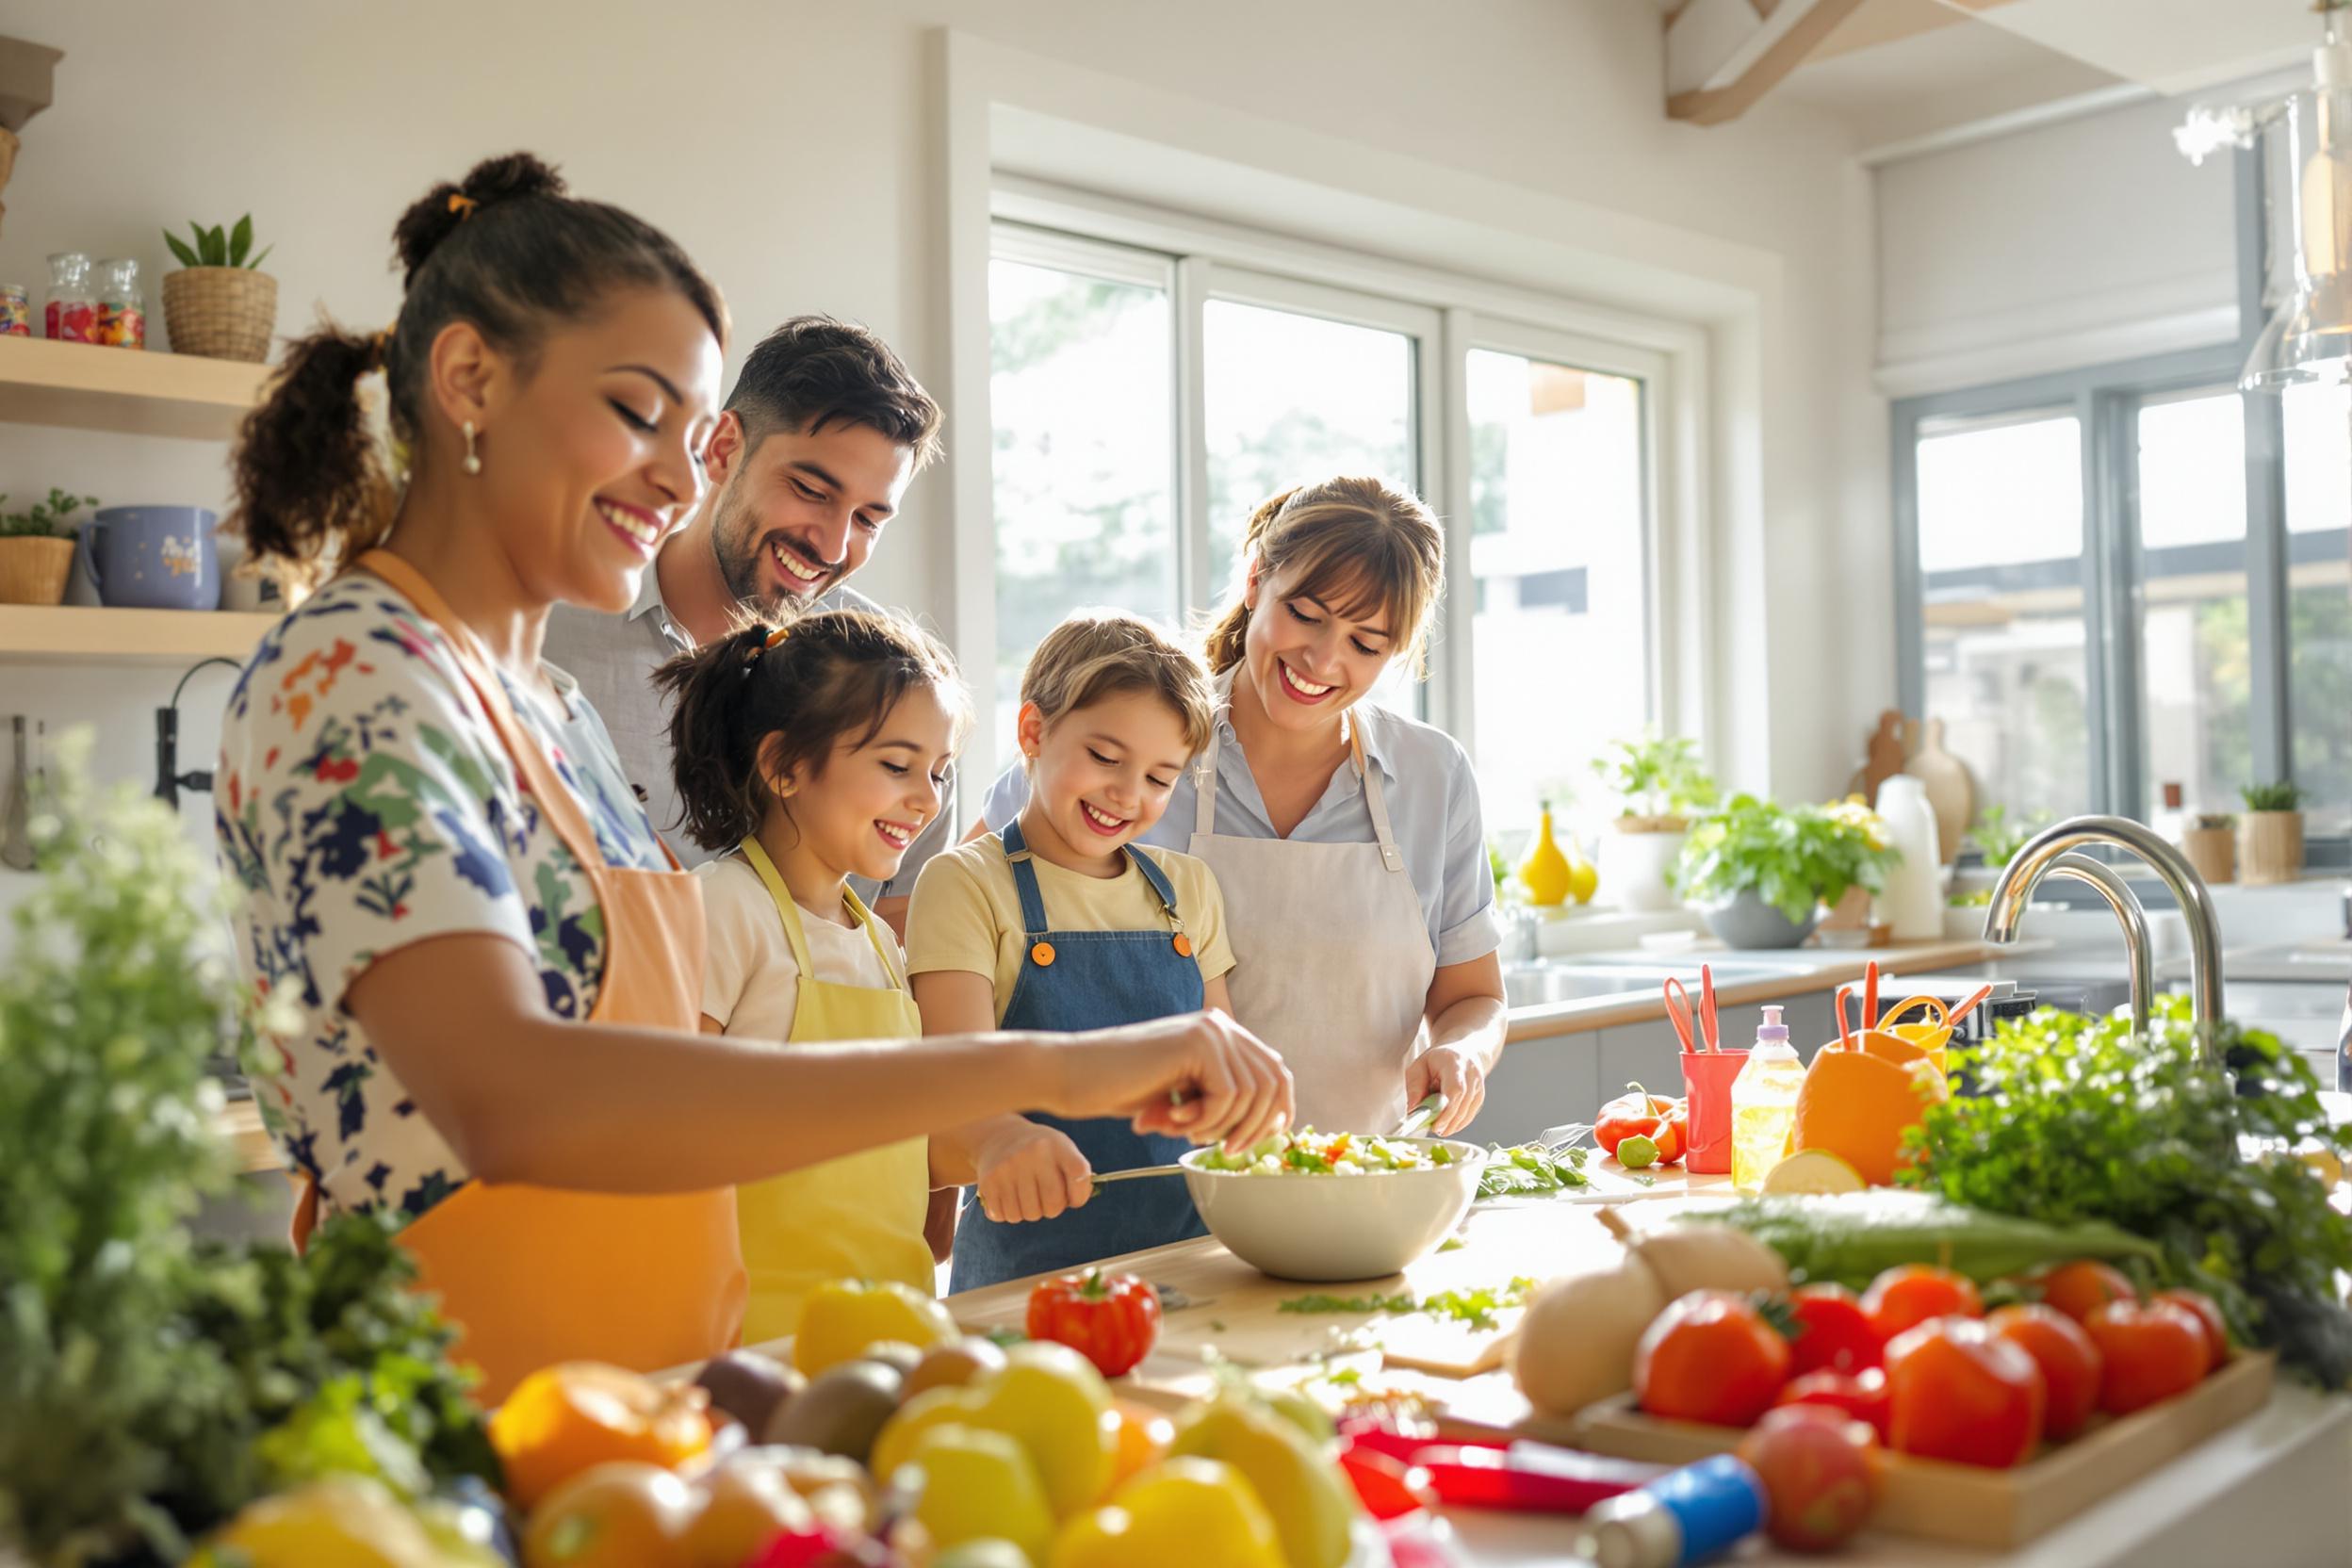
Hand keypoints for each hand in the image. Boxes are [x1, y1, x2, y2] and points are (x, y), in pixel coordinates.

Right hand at [973, 1118, 1093, 1223]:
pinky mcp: (989, 1181)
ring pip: (1028, 1214)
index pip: (1079, 1174)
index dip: (1080, 1195)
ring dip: (1030, 1212)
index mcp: (1056, 1144)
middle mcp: (1032, 1153)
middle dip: (1052, 1209)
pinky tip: (1010, 1196)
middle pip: (1053, 1204)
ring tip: (1027, 1195)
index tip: (1073, 1198)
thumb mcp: (1061, 1148)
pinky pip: (1005, 1216)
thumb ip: (1076, 1173)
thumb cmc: (1040, 1151)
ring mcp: (1008, 1166)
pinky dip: (1009, 1213)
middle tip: (1046, 1198)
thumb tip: (1075, 1201)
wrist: (998, 1136)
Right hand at [1050, 1010, 1292, 1152]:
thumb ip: (1223, 1101)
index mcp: (1221, 1033)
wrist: (1072, 1075)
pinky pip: (1227, 1097)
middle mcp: (1221, 1025)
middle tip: (1224, 1150)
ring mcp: (1210, 1030)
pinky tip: (1172, 1120)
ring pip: (1252, 1094)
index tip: (1258, 1141)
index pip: (1275, 1070)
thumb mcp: (1183, 1097)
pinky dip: (1204, 1121)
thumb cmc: (1121, 1089)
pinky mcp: (1197, 1044)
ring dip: (1221, 1126)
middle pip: (1273, 1082)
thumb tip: (1278, 1125)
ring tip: (1182, 1130)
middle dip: (1256, 1126)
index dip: (1278, 1109)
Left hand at [1406, 1044, 1486, 1134]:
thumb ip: (1415, 1086)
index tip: (1435, 1125)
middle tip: (1433, 1129)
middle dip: (1448, 1121)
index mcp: (1454, 1063)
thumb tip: (1413, 1109)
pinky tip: (1448, 1126)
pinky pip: (1470, 1115)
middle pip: (1463, 1103)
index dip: (1446, 1110)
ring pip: (1468, 1112)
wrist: (1463, 1052)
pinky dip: (1458, 1123)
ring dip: (1452, 1125)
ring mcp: (1479, 1086)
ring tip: (1438, 1128)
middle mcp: (1471, 1074)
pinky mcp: (1480, 1096)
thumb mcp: (1419, 1065)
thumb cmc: (1438, 1060)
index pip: (1455, 1090)